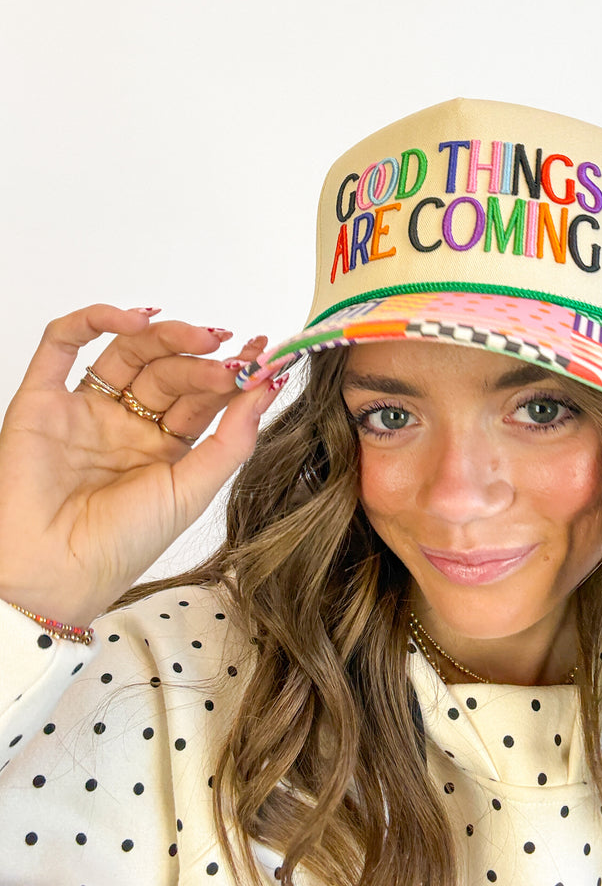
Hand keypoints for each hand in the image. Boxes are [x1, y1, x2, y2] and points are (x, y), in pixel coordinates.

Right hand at [0, 305, 281, 624]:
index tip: (263, 354)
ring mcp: (84, 410)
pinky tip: (135, 319)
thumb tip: (268, 388)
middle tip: (231, 355)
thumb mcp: (192, 492)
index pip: (201, 397)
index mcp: (163, 449)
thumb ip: (231, 441)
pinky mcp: (43, 400)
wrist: (53, 573)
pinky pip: (61, 343)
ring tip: (202, 338)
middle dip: (202, 361)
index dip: (231, 375)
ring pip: (127, 351)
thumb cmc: (119, 546)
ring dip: (166, 336)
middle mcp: (125, 425)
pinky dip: (94, 319)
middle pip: (168, 371)